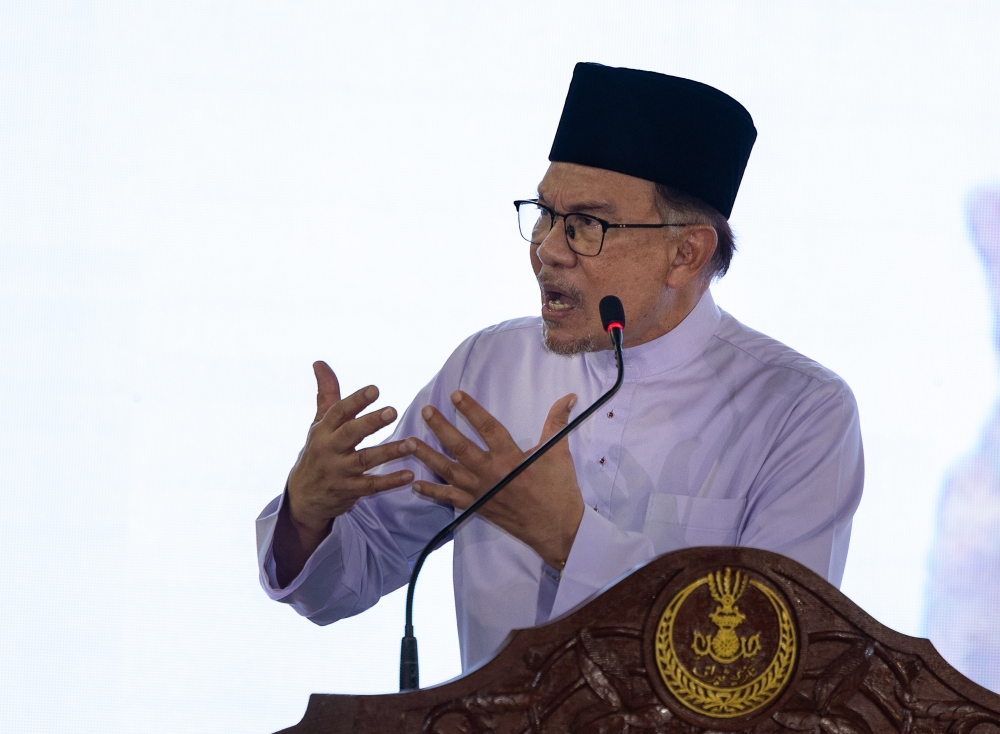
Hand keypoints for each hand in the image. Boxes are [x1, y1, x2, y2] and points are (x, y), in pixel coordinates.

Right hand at [274, 361, 414, 585]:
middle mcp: (329, 449)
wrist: (303, 496)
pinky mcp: (348, 490)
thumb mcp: (318, 423)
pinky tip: (409, 474)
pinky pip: (371, 486)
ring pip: (365, 460)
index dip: (356, 400)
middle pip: (351, 434)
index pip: (339, 412)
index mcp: (323, 430)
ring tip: (411, 444)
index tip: (375, 389)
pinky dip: (390, 481)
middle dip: (371, 423)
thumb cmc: (317, 451)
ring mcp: (338, 471)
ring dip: (389, 452)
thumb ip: (326, 393)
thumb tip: (319, 362)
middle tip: (393, 411)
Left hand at [409, 390, 584, 568]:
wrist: (557, 530)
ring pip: (448, 470)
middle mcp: (491, 474)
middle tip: (426, 411)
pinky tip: (416, 483)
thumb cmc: (559, 491)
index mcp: (511, 458)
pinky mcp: (477, 507)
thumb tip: (569, 397)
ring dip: (427, 455)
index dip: (471, 410)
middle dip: (441, 428)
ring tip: (408, 441)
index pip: (487, 427)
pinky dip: (433, 490)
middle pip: (460, 447)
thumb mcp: (559, 454)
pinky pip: (450, 498)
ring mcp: (481, 492)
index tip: (455, 394)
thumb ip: (557, 423)